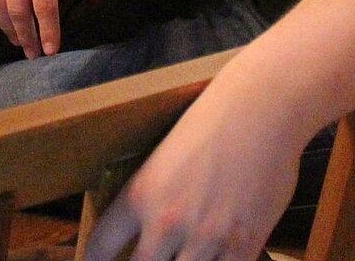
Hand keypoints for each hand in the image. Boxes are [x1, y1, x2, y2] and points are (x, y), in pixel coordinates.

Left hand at [82, 77, 305, 260]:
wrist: (260, 108)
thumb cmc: (212, 123)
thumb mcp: (163, 160)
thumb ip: (151, 201)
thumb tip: (146, 234)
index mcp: (140, 194)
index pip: (101, 245)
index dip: (94, 260)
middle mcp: (167, 221)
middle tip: (148, 257)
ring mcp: (206, 236)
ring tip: (185, 254)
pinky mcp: (243, 244)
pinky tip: (215, 259)